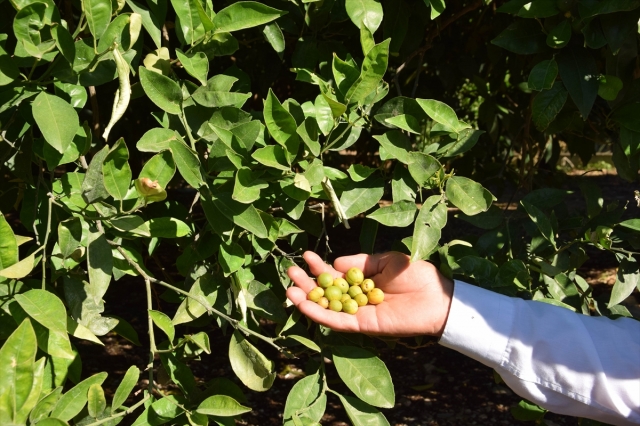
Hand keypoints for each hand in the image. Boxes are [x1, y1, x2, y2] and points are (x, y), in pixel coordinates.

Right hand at [286, 251, 453, 336]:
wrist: (437, 298)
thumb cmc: (417, 276)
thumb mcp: (386, 260)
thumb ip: (361, 262)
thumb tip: (336, 262)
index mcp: (363, 282)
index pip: (335, 275)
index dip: (319, 267)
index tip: (306, 255)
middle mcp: (357, 299)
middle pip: (325, 292)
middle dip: (306, 283)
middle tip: (290, 270)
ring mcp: (358, 313)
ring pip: (326, 308)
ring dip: (305, 300)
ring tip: (289, 288)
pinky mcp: (362, 326)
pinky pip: (336, 322)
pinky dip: (318, 314)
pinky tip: (302, 304)